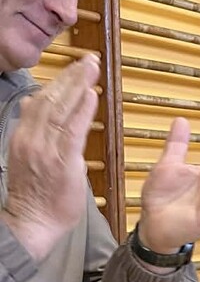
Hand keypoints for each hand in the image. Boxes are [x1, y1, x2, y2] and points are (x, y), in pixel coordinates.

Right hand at [0, 55, 98, 260]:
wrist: (31, 222)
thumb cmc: (36, 194)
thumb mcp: (27, 154)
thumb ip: (33, 129)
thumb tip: (33, 102)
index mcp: (24, 136)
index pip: (42, 101)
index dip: (60, 81)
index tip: (75, 66)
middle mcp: (32, 138)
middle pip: (52, 99)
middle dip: (71, 76)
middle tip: (89, 59)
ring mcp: (45, 149)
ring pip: (61, 109)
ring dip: (78, 85)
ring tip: (92, 67)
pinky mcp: (61, 161)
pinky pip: (72, 131)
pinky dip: (82, 111)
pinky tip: (91, 95)